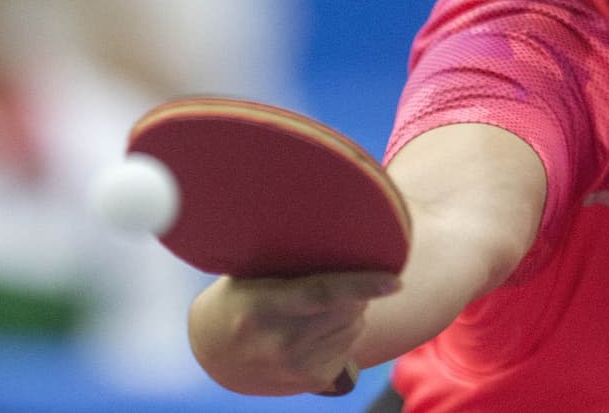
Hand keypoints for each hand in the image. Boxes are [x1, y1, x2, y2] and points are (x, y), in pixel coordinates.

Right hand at [188, 270, 400, 395]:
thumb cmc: (237, 297)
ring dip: (352, 311)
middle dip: (356, 290)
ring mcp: (296, 366)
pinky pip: (349, 347)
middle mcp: (281, 341)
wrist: (213, 354)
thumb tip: (336, 226)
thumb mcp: (248, 275)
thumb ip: (286, 261)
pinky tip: (318, 328)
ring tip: (320, 305)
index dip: (363, 285)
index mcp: (263, 306)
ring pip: (354, 327)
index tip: (396, 280)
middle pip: (348, 309)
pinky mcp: (311, 381)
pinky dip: (344, 333)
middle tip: (337, 274)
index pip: (323, 293)